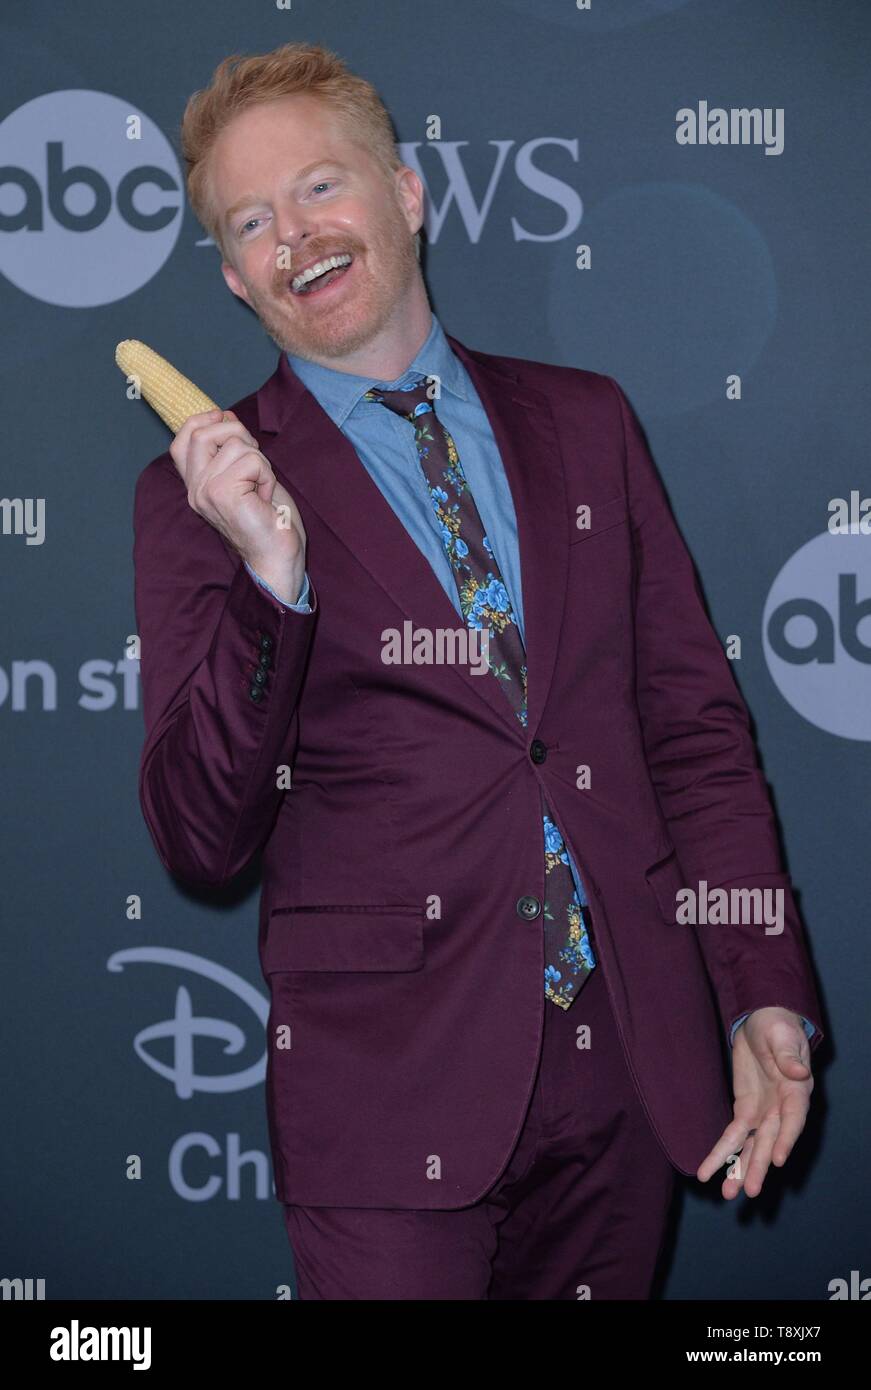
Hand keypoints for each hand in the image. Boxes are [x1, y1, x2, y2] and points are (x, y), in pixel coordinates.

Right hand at [169, 408, 306, 598]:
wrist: (277, 557)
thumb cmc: (268, 520)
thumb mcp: (245, 475)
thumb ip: (230, 449)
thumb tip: (223, 415)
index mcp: (196, 485)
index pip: (181, 440)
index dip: (203, 422)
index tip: (227, 423)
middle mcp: (195, 489)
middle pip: (203, 432)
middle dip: (238, 434)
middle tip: (255, 466)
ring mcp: (205, 491)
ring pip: (235, 444)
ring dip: (260, 463)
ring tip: (262, 490)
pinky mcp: (222, 494)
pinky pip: (251, 461)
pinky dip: (267, 476)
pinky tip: (265, 499)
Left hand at [697, 1007, 812, 1199]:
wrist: (762, 1020)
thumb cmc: (777, 1027)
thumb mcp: (782, 1035)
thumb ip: (789, 1055)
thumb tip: (799, 1071)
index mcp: (796, 1091)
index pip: (793, 1119)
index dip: (787, 1139)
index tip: (778, 1159)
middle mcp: (782, 1108)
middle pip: (770, 1141)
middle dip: (760, 1166)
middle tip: (750, 1190)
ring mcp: (764, 1112)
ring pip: (752, 1147)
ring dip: (740, 1170)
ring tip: (728, 1194)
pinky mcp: (746, 1110)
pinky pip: (734, 1136)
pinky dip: (723, 1153)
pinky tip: (711, 1172)